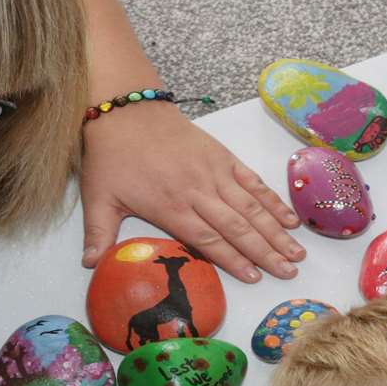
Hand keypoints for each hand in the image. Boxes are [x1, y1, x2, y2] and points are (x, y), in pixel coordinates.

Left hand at [78, 103, 301, 282]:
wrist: (127, 108)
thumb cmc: (111, 154)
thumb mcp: (98, 197)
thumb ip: (98, 234)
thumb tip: (89, 266)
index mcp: (170, 206)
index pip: (207, 240)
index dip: (232, 260)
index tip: (255, 278)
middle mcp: (198, 191)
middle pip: (238, 227)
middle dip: (265, 252)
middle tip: (289, 273)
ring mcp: (214, 171)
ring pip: (251, 206)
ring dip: (276, 231)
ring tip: (297, 253)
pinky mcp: (222, 156)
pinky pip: (252, 180)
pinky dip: (272, 200)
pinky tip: (289, 218)